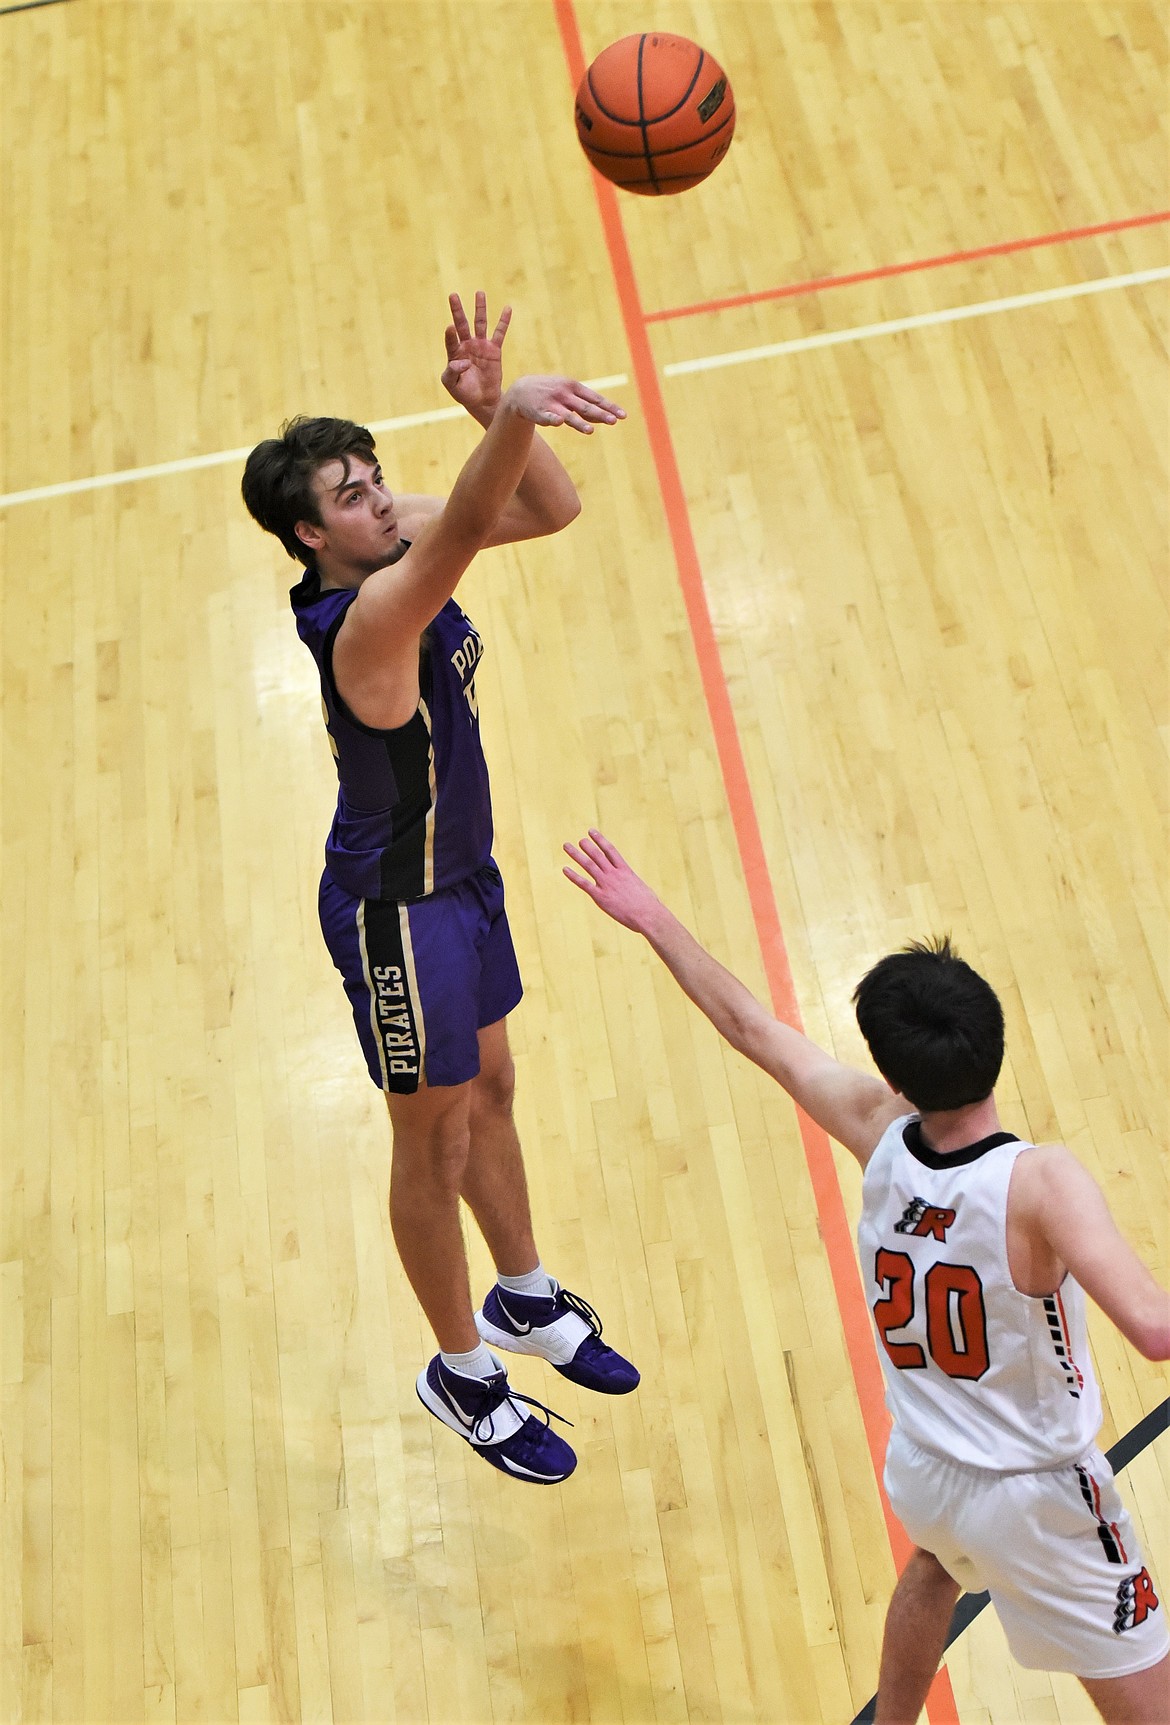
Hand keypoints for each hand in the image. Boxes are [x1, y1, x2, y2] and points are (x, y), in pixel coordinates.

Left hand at [441, 290, 511, 413]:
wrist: (482, 401)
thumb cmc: (464, 392)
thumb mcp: (452, 385)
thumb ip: (452, 372)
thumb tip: (462, 361)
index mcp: (454, 353)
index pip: (451, 340)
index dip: (450, 335)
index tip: (451, 328)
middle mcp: (466, 345)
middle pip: (462, 324)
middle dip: (457, 310)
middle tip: (453, 295)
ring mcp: (481, 346)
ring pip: (480, 324)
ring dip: (480, 309)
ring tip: (479, 293)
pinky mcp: (494, 350)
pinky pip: (500, 333)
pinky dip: (504, 321)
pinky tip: (507, 308)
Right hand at [505, 376, 625, 434]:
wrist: (522, 390)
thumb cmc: (552, 393)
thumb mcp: (570, 394)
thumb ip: (586, 406)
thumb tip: (607, 417)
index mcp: (574, 387)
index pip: (595, 398)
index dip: (609, 407)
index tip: (623, 416)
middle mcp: (565, 394)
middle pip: (585, 406)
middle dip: (600, 414)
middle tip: (614, 421)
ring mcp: (552, 403)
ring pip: (568, 415)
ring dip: (579, 422)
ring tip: (590, 431)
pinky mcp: (539, 412)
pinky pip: (547, 417)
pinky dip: (553, 419)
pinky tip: (559, 422)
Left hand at [563, 830, 657, 930]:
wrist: (647, 915)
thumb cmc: (649, 905)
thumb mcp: (642, 889)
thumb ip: (633, 885)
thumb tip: (633, 886)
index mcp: (626, 870)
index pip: (610, 850)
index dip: (600, 840)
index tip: (592, 832)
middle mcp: (614, 874)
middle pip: (597, 855)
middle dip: (587, 846)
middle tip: (579, 840)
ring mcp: (606, 884)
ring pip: (588, 865)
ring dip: (576, 854)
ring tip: (567, 846)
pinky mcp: (600, 897)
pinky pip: (583, 883)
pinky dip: (573, 876)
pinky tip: (565, 869)